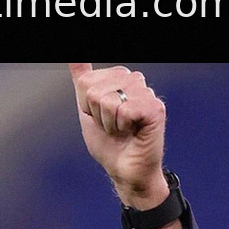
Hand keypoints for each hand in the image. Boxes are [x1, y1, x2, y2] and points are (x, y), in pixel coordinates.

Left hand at [68, 64, 167, 209]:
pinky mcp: (155, 108)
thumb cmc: (110, 144)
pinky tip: (132, 132)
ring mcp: (146, 93)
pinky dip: (122, 127)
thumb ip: (82, 81)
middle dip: (97, 115)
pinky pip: (124, 110)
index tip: (101, 118)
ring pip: (108, 100)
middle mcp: (134, 81)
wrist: (125, 170)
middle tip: (113, 127)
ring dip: (109, 123)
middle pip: (94, 91)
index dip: (87, 106)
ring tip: (122, 130)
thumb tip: (73, 58)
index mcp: (119, 78)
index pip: (86, 82)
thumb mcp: (87, 110)